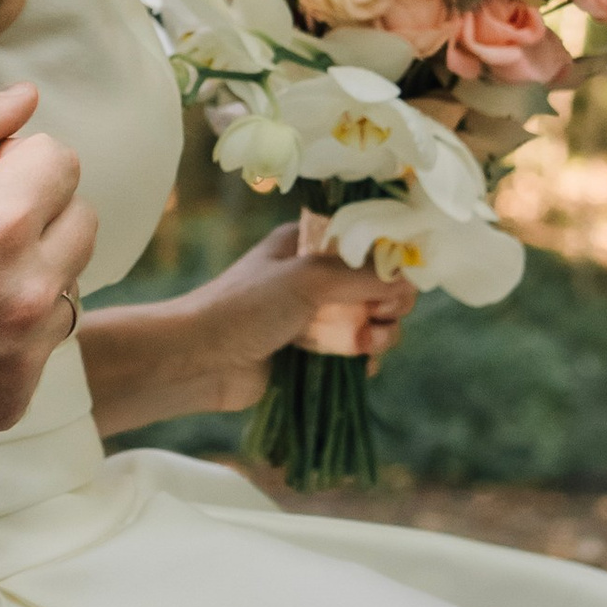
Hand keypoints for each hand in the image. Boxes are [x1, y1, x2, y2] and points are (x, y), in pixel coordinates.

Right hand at [0, 84, 95, 499]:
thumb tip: (26, 98)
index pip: (62, 161)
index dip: (11, 160)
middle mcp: (26, 291)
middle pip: (80, 219)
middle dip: (35, 209)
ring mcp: (23, 354)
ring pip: (69, 284)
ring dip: (31, 270)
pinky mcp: (13, 400)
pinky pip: (42, 344)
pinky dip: (12, 329)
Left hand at [189, 222, 415, 410]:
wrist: (199, 360)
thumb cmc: (245, 307)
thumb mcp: (307, 278)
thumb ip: (360, 275)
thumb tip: (407, 280)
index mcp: (307, 243)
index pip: (365, 241)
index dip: (389, 259)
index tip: (397, 279)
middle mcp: (313, 276)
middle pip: (375, 284)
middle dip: (389, 302)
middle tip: (383, 317)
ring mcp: (313, 315)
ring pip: (368, 320)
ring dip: (381, 333)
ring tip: (369, 346)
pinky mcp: (311, 352)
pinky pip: (353, 351)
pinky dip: (364, 357)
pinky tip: (362, 365)